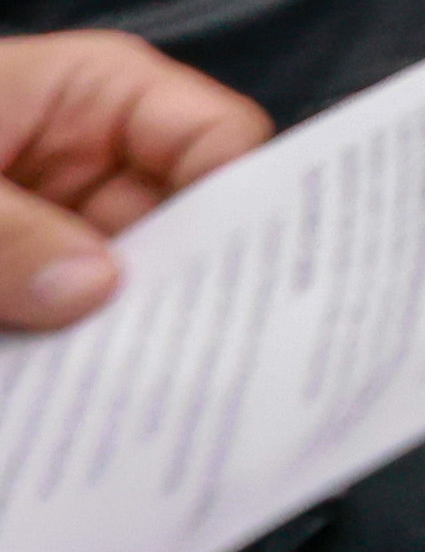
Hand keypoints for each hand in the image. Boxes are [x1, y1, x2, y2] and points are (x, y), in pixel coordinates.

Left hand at [0, 29, 267, 551]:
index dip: (254, 205)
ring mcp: (53, 260)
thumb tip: (98, 286)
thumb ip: (1, 228)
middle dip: (203, 309)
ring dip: (135, 370)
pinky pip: (70, 367)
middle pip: (192, 240)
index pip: (217, 142)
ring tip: (149, 431)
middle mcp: (90, 178)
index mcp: (90, 102)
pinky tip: (82, 448)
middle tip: (225, 383)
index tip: (271, 284)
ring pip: (134, 315)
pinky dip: (75, 405)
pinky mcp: (22, 329)